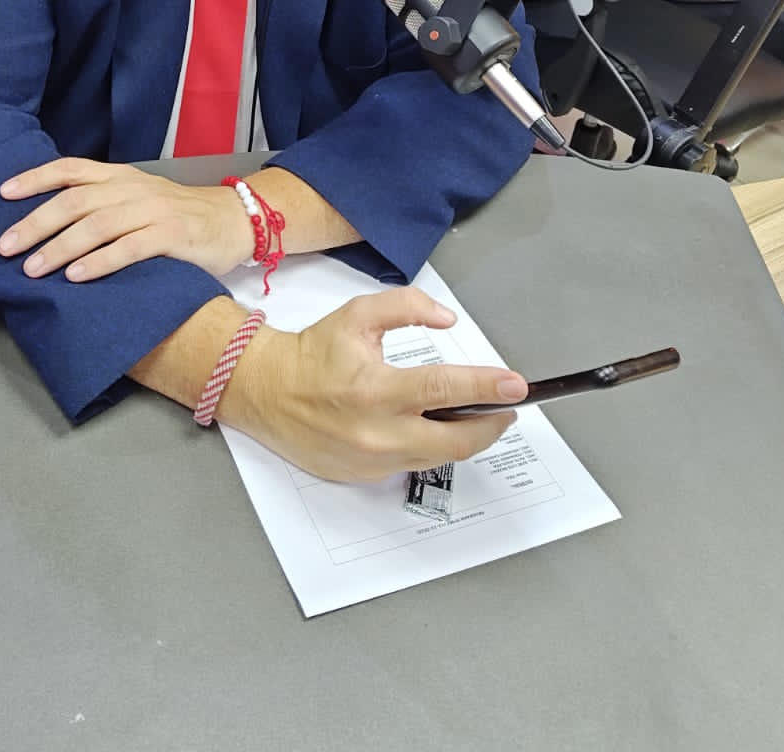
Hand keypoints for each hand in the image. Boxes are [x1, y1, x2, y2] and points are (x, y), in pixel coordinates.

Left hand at [0, 158, 252, 280]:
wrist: (234, 221)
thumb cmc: (178, 217)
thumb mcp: (137, 201)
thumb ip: (102, 206)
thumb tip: (47, 228)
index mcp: (120, 177)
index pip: (70, 170)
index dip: (35, 179)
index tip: (2, 194)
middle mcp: (132, 189)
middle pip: (76, 200)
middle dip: (36, 223)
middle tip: (5, 247)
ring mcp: (153, 211)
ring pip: (98, 224)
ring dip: (61, 247)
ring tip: (33, 269)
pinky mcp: (173, 236)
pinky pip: (130, 247)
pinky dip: (100, 262)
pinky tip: (77, 277)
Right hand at [217, 286, 527, 482]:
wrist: (267, 391)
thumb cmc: (313, 352)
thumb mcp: (359, 314)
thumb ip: (407, 307)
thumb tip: (448, 320)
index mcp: (376, 389)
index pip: (446, 389)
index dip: (487, 387)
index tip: (516, 386)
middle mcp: (377, 432)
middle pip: (456, 440)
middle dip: (491, 425)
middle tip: (506, 408)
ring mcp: (372, 460)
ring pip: (438, 457)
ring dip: (465, 437)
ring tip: (476, 416)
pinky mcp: (366, 476)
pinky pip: (412, 463)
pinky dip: (429, 446)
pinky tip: (432, 427)